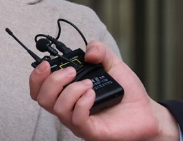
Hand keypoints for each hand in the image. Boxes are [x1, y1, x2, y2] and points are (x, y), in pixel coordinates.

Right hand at [28, 40, 179, 140]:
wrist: (146, 112)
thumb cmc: (127, 92)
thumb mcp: (113, 64)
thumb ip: (100, 51)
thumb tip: (88, 51)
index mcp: (68, 91)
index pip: (39, 88)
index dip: (36, 76)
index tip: (46, 64)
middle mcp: (69, 107)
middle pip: (42, 98)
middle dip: (53, 81)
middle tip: (71, 72)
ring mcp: (77, 121)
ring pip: (57, 108)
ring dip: (71, 91)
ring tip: (89, 84)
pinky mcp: (90, 131)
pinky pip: (76, 119)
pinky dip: (82, 103)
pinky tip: (93, 94)